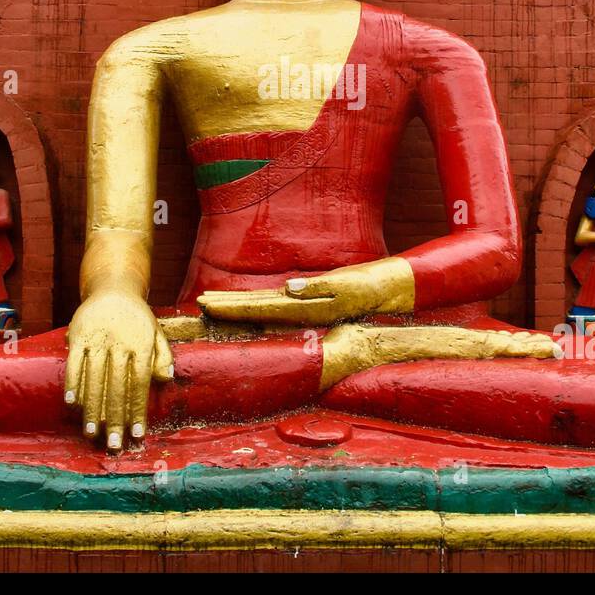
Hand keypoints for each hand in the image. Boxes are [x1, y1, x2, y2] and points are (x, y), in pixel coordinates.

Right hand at [64, 290, 173, 450]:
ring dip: (92, 408)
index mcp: (142, 343)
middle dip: (115, 418)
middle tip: (112, 444)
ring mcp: (98, 338)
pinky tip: (73, 404)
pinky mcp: (78, 334)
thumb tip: (166, 379)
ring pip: (94, 378)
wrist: (113, 288)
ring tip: (92, 432)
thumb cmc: (137, 318)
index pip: (140, 382)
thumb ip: (164, 355)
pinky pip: (74, 362)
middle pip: (117, 386)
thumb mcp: (157, 332)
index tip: (136, 434)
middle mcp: (120, 342)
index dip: (138, 410)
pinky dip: (73, 383)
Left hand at [199, 258, 412, 325]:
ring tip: (214, 305)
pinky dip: (259, 306)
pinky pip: (278, 306)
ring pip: (264, 309)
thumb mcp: (349, 284)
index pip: (259, 307)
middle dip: (227, 308)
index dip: (231, 307)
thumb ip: (319, 287)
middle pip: (256, 310)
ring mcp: (306, 307)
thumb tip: (289, 290)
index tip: (206, 304)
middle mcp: (302, 308)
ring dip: (238, 308)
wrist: (396, 290)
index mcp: (306, 305)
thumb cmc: (374, 284)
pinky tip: (247, 309)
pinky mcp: (313, 300)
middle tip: (199, 304)